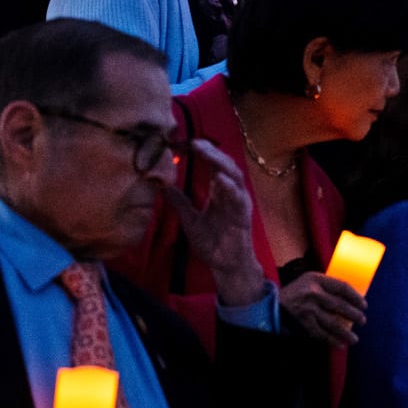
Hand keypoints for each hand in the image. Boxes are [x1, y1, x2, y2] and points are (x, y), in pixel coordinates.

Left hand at [165, 140, 268, 307]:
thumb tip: (164, 187)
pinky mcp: (242, 214)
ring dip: (220, 161)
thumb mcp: (190, 220)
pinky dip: (229, 185)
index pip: (213, 166)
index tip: (184, 144)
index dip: (202, 154)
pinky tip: (218, 177)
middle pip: (224, 165)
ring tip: (205, 150)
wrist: (226, 265)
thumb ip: (180, 203)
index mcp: (220, 192)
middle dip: (210, 151)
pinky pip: (237, 196)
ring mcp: (238, 201)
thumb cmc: (212, 243)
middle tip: (193, 142)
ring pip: (233, 175)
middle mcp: (231, 193)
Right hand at [278, 270, 366, 348]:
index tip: (364, 305)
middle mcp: (312, 293)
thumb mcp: (310, 281)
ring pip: (332, 322)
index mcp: (316, 279)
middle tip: (362, 321)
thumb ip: (327, 286)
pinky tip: (340, 344)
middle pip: (340, 305)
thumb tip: (351, 297)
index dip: (356, 297)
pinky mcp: (302, 321)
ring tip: (354, 339)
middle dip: (354, 315)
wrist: (272, 304)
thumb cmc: (297, 292)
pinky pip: (320, 333)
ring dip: (345, 333)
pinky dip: (331, 340)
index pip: (342, 287)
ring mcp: (307, 308)